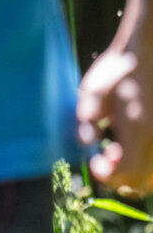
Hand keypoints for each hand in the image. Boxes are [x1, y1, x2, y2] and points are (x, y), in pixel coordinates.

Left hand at [79, 45, 152, 193]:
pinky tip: (134, 145)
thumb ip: (86, 123)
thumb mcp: (92, 93)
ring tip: (122, 152)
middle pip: (142, 181)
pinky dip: (146, 162)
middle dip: (121, 179)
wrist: (150, 51)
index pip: (126, 174)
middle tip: (108, 160)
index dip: (107, 176)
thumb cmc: (119, 69)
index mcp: (138, 130)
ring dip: (137, 173)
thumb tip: (90, 144)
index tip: (96, 161)